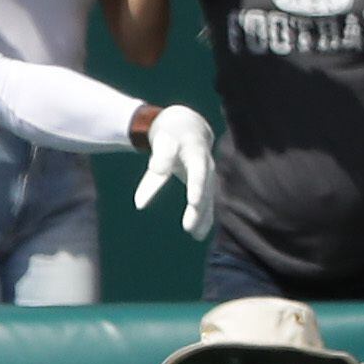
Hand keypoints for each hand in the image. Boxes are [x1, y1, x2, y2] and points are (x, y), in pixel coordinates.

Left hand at [135, 102, 216, 236]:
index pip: (199, 171)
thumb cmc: (172, 135)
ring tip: (195, 235)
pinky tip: (199, 234)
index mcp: (197, 153)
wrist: (188, 128)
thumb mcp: (164, 141)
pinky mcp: (205, 186)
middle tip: (189, 227)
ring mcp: (208, 177)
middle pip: (204, 190)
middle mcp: (207, 167)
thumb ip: (160, 158)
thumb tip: (155, 172)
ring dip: (202, 218)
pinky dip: (204, 218)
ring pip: (207, 199)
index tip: (193, 202)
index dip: (197, 187)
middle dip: (198, 209)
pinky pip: (206, 203)